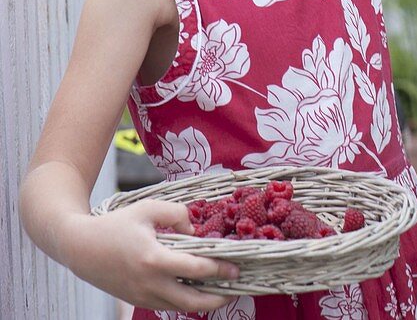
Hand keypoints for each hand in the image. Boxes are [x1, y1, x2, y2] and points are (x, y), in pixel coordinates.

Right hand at [62, 199, 239, 311]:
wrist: (79, 247)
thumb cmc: (116, 224)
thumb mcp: (149, 209)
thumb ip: (178, 214)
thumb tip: (196, 232)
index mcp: (154, 259)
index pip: (196, 270)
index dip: (220, 269)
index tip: (236, 267)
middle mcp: (149, 283)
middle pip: (193, 301)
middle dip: (219, 298)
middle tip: (236, 288)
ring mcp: (142, 295)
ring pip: (181, 307)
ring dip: (203, 302)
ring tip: (222, 291)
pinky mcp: (136, 300)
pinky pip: (167, 304)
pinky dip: (185, 300)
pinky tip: (197, 289)